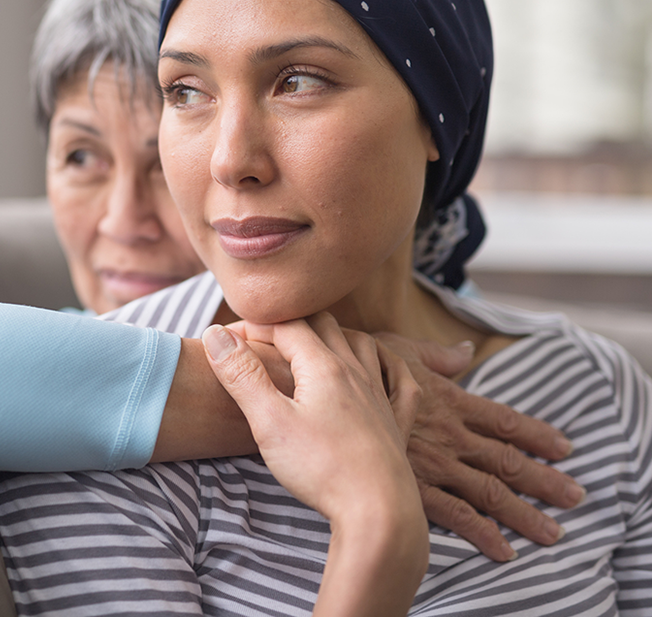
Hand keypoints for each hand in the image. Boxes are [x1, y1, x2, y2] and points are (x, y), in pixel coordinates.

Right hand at [204, 314, 427, 616]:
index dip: (255, 325)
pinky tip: (378, 366)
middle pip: (324, 325)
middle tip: (264, 336)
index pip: (286, 326)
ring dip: (334, 334)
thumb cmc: (321, 468)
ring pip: (361, 343)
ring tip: (313, 343)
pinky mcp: (396, 421)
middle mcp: (355, 371)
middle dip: (291, 323)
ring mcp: (379, 394)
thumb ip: (242, 376)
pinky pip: (399, 378)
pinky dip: (387, 362)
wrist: (378, 512)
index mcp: (323, 366)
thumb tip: (215, 334)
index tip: (229, 337)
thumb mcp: (269, 422)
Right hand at [374, 332, 584, 561]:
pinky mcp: (412, 486)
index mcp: (449, 401)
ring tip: (553, 533)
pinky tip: (503, 550)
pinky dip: (481, 532)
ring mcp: (434, 464)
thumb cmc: (358, 367)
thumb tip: (466, 350)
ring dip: (524, 513)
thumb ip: (436, 355)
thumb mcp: (399, 348)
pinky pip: (454, 514)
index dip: (535, 433)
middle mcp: (450, 435)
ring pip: (490, 492)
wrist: (324, 392)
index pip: (503, 420)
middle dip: (543, 479)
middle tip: (576, 496)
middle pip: (507, 460)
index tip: (563, 447)